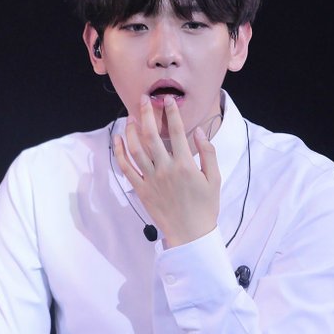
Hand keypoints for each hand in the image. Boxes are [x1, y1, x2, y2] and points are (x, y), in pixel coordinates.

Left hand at [113, 94, 220, 246]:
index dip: (172, 112)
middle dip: (147, 113)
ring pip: (136, 148)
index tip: (168, 100)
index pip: (178, 131)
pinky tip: (118, 139)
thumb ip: (208, 153)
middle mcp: (166, 169)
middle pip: (152, 134)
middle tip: (144, 100)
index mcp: (186, 164)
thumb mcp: (215, 179)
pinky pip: (126, 168)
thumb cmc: (205, 207)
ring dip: (132, 129)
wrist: (190, 234)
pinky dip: (120, 152)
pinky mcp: (141, 189)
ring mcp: (151, 179)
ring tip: (131, 116)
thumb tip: (199, 132)